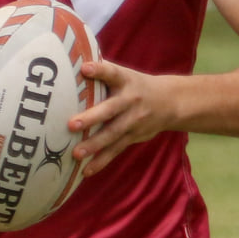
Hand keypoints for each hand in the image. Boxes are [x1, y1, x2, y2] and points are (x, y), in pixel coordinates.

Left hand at [68, 59, 179, 176]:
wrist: (170, 102)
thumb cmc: (135, 86)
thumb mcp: (124, 75)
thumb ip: (102, 73)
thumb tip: (68, 66)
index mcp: (126, 81)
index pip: (112, 73)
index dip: (99, 70)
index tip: (85, 68)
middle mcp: (130, 101)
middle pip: (110, 110)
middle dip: (92, 118)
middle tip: (72, 125)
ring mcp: (133, 121)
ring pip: (113, 134)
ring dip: (95, 145)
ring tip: (76, 154)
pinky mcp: (133, 137)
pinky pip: (116, 150)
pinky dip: (101, 161)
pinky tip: (86, 171)